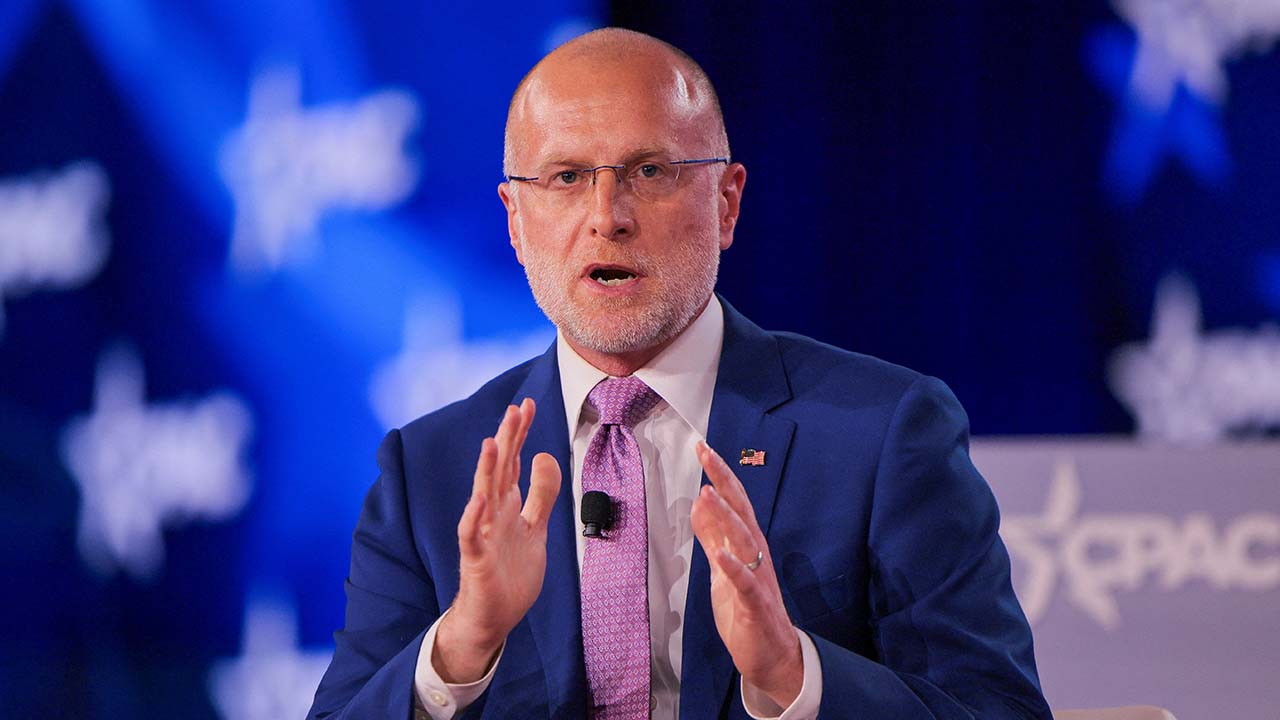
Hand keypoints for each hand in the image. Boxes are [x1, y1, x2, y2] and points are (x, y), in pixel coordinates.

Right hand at [433, 398, 561, 682]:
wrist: (493, 617)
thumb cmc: (511, 572)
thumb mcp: (536, 527)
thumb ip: (541, 493)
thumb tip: (544, 455)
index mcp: (508, 505)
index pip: (514, 461)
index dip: (520, 434)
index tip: (527, 404)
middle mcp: (493, 513)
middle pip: (500, 470)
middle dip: (508, 440)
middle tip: (515, 408)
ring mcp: (482, 534)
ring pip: (484, 495)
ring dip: (487, 469)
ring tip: (492, 442)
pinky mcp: (476, 560)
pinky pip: (471, 535)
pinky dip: (473, 517)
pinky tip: (478, 498)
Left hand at [690, 441, 803, 708]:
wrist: (771, 657)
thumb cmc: (747, 611)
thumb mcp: (721, 569)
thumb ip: (712, 537)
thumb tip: (698, 503)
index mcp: (747, 545)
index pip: (734, 502)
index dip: (719, 475)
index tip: (702, 447)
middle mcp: (756, 556)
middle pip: (741, 511)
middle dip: (724, 482)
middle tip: (707, 453)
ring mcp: (758, 579)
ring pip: (746, 541)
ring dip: (727, 518)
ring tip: (708, 493)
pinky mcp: (757, 606)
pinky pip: (747, 584)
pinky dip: (735, 568)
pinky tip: (722, 555)